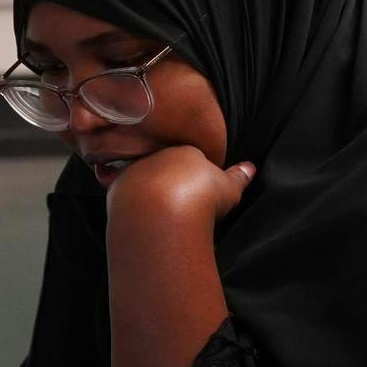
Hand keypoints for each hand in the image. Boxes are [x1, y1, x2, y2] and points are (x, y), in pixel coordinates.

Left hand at [107, 146, 254, 226]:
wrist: (164, 213)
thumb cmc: (202, 198)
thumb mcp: (229, 189)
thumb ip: (238, 176)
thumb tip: (250, 168)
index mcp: (186, 151)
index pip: (189, 157)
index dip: (193, 174)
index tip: (198, 191)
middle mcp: (158, 156)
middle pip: (162, 164)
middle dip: (168, 179)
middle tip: (177, 202)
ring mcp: (135, 170)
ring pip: (140, 175)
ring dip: (146, 189)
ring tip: (157, 211)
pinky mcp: (116, 188)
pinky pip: (120, 191)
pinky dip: (127, 200)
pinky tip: (137, 215)